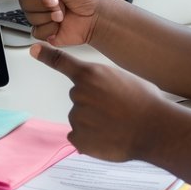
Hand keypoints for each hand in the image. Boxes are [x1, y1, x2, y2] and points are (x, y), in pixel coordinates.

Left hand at [31, 44, 169, 162]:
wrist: (156, 130)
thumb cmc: (147, 104)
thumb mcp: (124, 79)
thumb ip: (103, 82)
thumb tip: (98, 93)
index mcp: (90, 75)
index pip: (62, 62)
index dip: (47, 55)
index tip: (34, 50)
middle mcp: (78, 93)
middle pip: (79, 97)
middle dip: (94, 104)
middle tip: (117, 110)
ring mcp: (76, 116)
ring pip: (80, 118)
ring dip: (94, 122)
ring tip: (118, 124)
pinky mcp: (78, 138)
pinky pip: (80, 137)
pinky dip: (91, 139)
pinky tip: (109, 137)